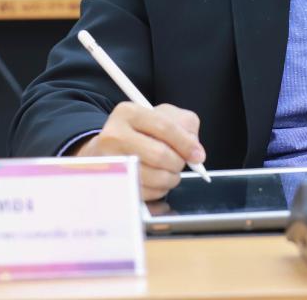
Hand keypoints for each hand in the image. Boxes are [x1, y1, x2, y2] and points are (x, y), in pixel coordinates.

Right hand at [74, 102, 205, 199]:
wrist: (108, 149)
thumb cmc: (141, 132)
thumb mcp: (163, 116)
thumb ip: (185, 126)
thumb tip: (195, 150)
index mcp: (128, 113)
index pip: (164, 127)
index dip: (186, 143)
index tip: (198, 155)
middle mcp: (114, 135)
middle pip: (159, 154)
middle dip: (178, 162)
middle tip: (180, 163)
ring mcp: (110, 162)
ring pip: (154, 177)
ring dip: (171, 178)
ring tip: (170, 172)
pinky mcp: (112, 184)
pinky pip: (146, 194)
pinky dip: (159, 190)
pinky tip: (157, 181)